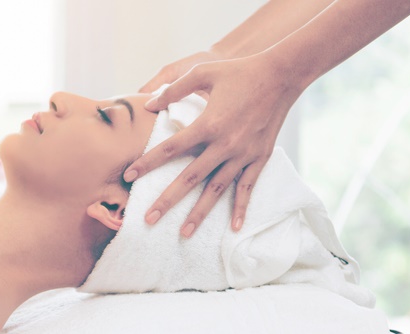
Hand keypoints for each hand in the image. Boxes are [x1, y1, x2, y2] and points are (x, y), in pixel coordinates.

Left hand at [125, 53, 303, 236]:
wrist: (281, 75)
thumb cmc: (238, 71)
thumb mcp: (202, 72)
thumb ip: (173, 90)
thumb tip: (148, 105)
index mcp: (207, 124)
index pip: (169, 148)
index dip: (147, 163)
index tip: (128, 176)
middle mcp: (224, 144)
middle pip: (190, 178)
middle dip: (167, 200)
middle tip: (149, 219)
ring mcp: (243, 154)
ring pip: (217, 190)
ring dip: (200, 213)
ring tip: (184, 233)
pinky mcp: (260, 158)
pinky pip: (248, 188)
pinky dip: (242, 208)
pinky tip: (235, 228)